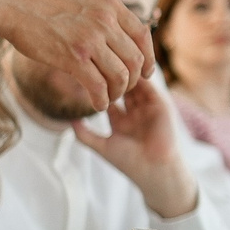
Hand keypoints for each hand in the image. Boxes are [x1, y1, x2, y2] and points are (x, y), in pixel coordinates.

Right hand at [0, 0, 152, 110]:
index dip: (148, 57)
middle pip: (134, 59)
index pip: (143, 35)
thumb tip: (108, 26)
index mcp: (109, 4)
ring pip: (120, 75)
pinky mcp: (73, 58)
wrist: (12, 0)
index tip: (144, 72)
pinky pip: (97, 85)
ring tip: (109, 98)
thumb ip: (99, 10)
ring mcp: (90, 40)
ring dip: (117, 92)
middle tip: (123, 89)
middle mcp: (105, 21)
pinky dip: (101, 99)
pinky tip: (97, 105)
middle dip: (133, 80)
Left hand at [71, 72, 199, 219]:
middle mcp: (134, 111)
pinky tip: (127, 66)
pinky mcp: (160, 103)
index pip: (107, 97)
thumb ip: (84, 134)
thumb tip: (68, 121)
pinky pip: (149, 84)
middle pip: (121, 86)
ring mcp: (148, 106)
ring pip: (135, 82)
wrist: (154, 168)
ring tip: (110, 60)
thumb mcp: (101, 146)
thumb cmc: (128, 161)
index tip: (84, 73)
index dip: (98, 86)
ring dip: (125, 72)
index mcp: (120, 121)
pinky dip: (139, 75)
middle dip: (111, 75)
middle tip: (97, 61)